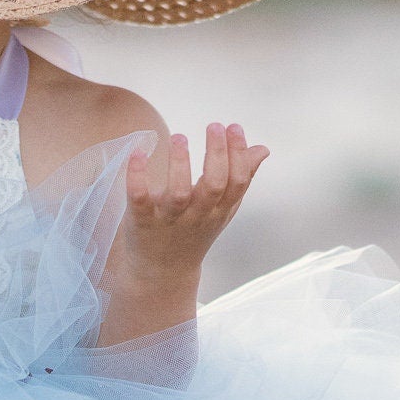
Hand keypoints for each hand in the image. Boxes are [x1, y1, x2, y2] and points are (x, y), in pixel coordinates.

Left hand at [126, 123, 268, 273]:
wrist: (161, 274)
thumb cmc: (192, 234)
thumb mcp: (221, 210)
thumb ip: (240, 180)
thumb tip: (262, 150)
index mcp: (218, 210)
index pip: (237, 182)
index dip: (239, 154)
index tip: (234, 128)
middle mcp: (197, 215)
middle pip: (214, 185)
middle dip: (217, 154)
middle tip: (215, 125)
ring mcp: (168, 220)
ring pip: (179, 193)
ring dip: (180, 164)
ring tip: (180, 137)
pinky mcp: (141, 222)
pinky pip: (139, 198)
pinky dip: (137, 177)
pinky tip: (137, 154)